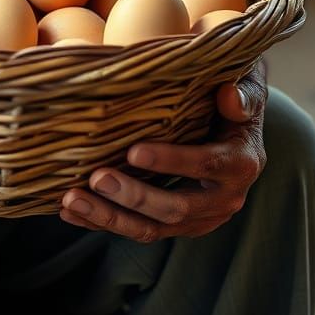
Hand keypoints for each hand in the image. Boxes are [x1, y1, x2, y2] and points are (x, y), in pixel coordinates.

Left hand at [59, 61, 267, 241]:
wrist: (233, 122)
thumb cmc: (231, 91)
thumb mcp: (246, 85)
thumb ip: (241, 92)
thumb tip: (229, 95)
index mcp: (241, 162)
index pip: (205, 164)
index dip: (170, 160)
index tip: (132, 152)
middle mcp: (224, 198)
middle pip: (176, 207)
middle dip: (133, 196)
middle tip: (97, 177)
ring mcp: (198, 217)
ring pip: (152, 228)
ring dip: (109, 217)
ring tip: (72, 200)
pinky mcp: (175, 225)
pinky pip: (137, 230)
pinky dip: (102, 222)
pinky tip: (68, 211)